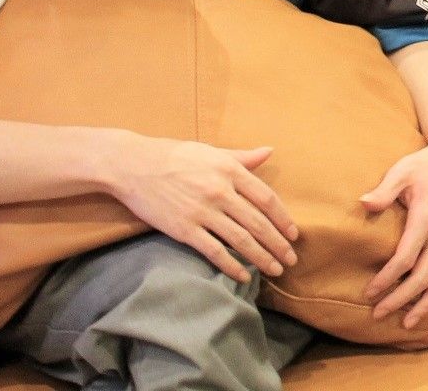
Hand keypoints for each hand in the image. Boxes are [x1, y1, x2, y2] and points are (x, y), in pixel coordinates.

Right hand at [109, 136, 299, 283]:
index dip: (283, 219)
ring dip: (262, 258)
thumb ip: (242, 156)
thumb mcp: (211, 151)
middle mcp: (221, 192)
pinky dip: (232, 266)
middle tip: (292, 260)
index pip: (267, 199)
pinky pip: (214, 252)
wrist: (133, 165)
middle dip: (278, 244)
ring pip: (241, 240)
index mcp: (230, 170)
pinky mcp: (184, 229)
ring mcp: (202, 212)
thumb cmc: (174, 156)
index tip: (294, 235)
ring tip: (275, 270)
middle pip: (258, 223)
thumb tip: (269, 151)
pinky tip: (244, 276)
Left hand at [361, 138, 427, 326]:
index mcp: (427, 219)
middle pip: (423, 277)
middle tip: (379, 313)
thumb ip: (384, 190)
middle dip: (400, 299)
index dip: (387, 279)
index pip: (405, 259)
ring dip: (427, 305)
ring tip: (408, 323)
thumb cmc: (426, 164)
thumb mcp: (402, 170)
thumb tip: (363, 203)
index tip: (369, 292)